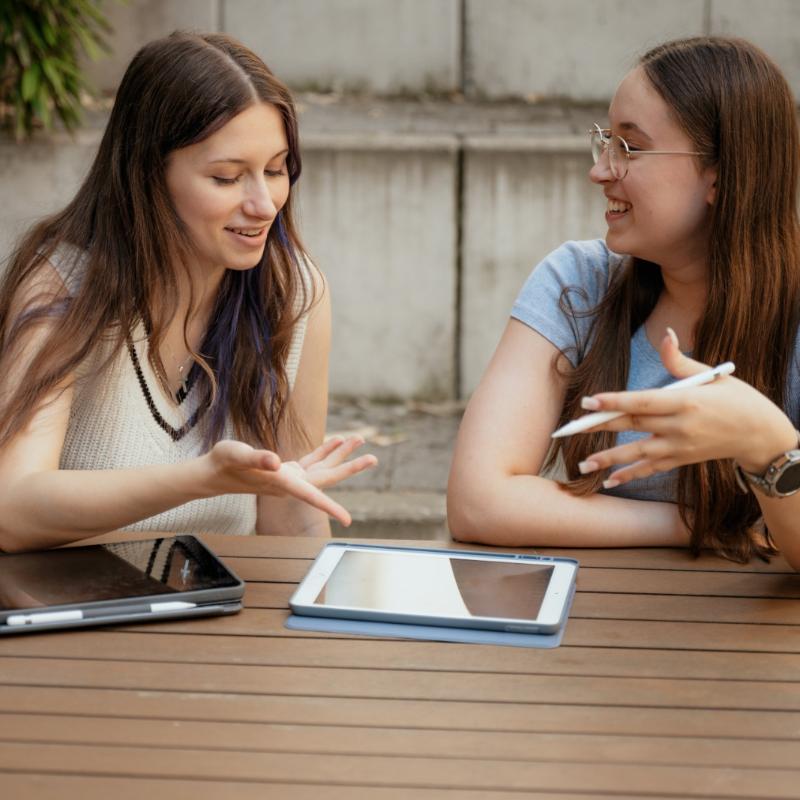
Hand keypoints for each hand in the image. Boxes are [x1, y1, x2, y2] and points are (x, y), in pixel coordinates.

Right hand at [203, 436, 376, 525]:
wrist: (213, 472)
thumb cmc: (223, 464)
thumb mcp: (236, 454)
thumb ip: (256, 458)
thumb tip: (275, 461)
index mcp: (282, 482)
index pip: (311, 495)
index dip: (330, 507)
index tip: (347, 520)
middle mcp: (291, 483)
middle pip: (327, 477)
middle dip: (350, 467)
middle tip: (373, 458)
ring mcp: (291, 477)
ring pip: (323, 467)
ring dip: (342, 454)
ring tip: (360, 439)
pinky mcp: (287, 470)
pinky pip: (313, 460)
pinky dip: (326, 450)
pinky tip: (338, 440)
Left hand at [575, 328, 796, 488]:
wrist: (761, 434)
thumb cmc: (737, 399)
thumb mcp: (713, 375)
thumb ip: (680, 361)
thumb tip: (665, 336)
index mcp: (685, 401)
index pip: (642, 400)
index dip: (614, 401)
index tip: (588, 401)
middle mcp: (680, 426)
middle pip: (632, 425)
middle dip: (599, 427)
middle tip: (570, 430)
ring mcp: (679, 446)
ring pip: (637, 452)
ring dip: (609, 459)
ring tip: (583, 465)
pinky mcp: (681, 460)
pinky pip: (651, 468)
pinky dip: (631, 474)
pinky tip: (609, 479)